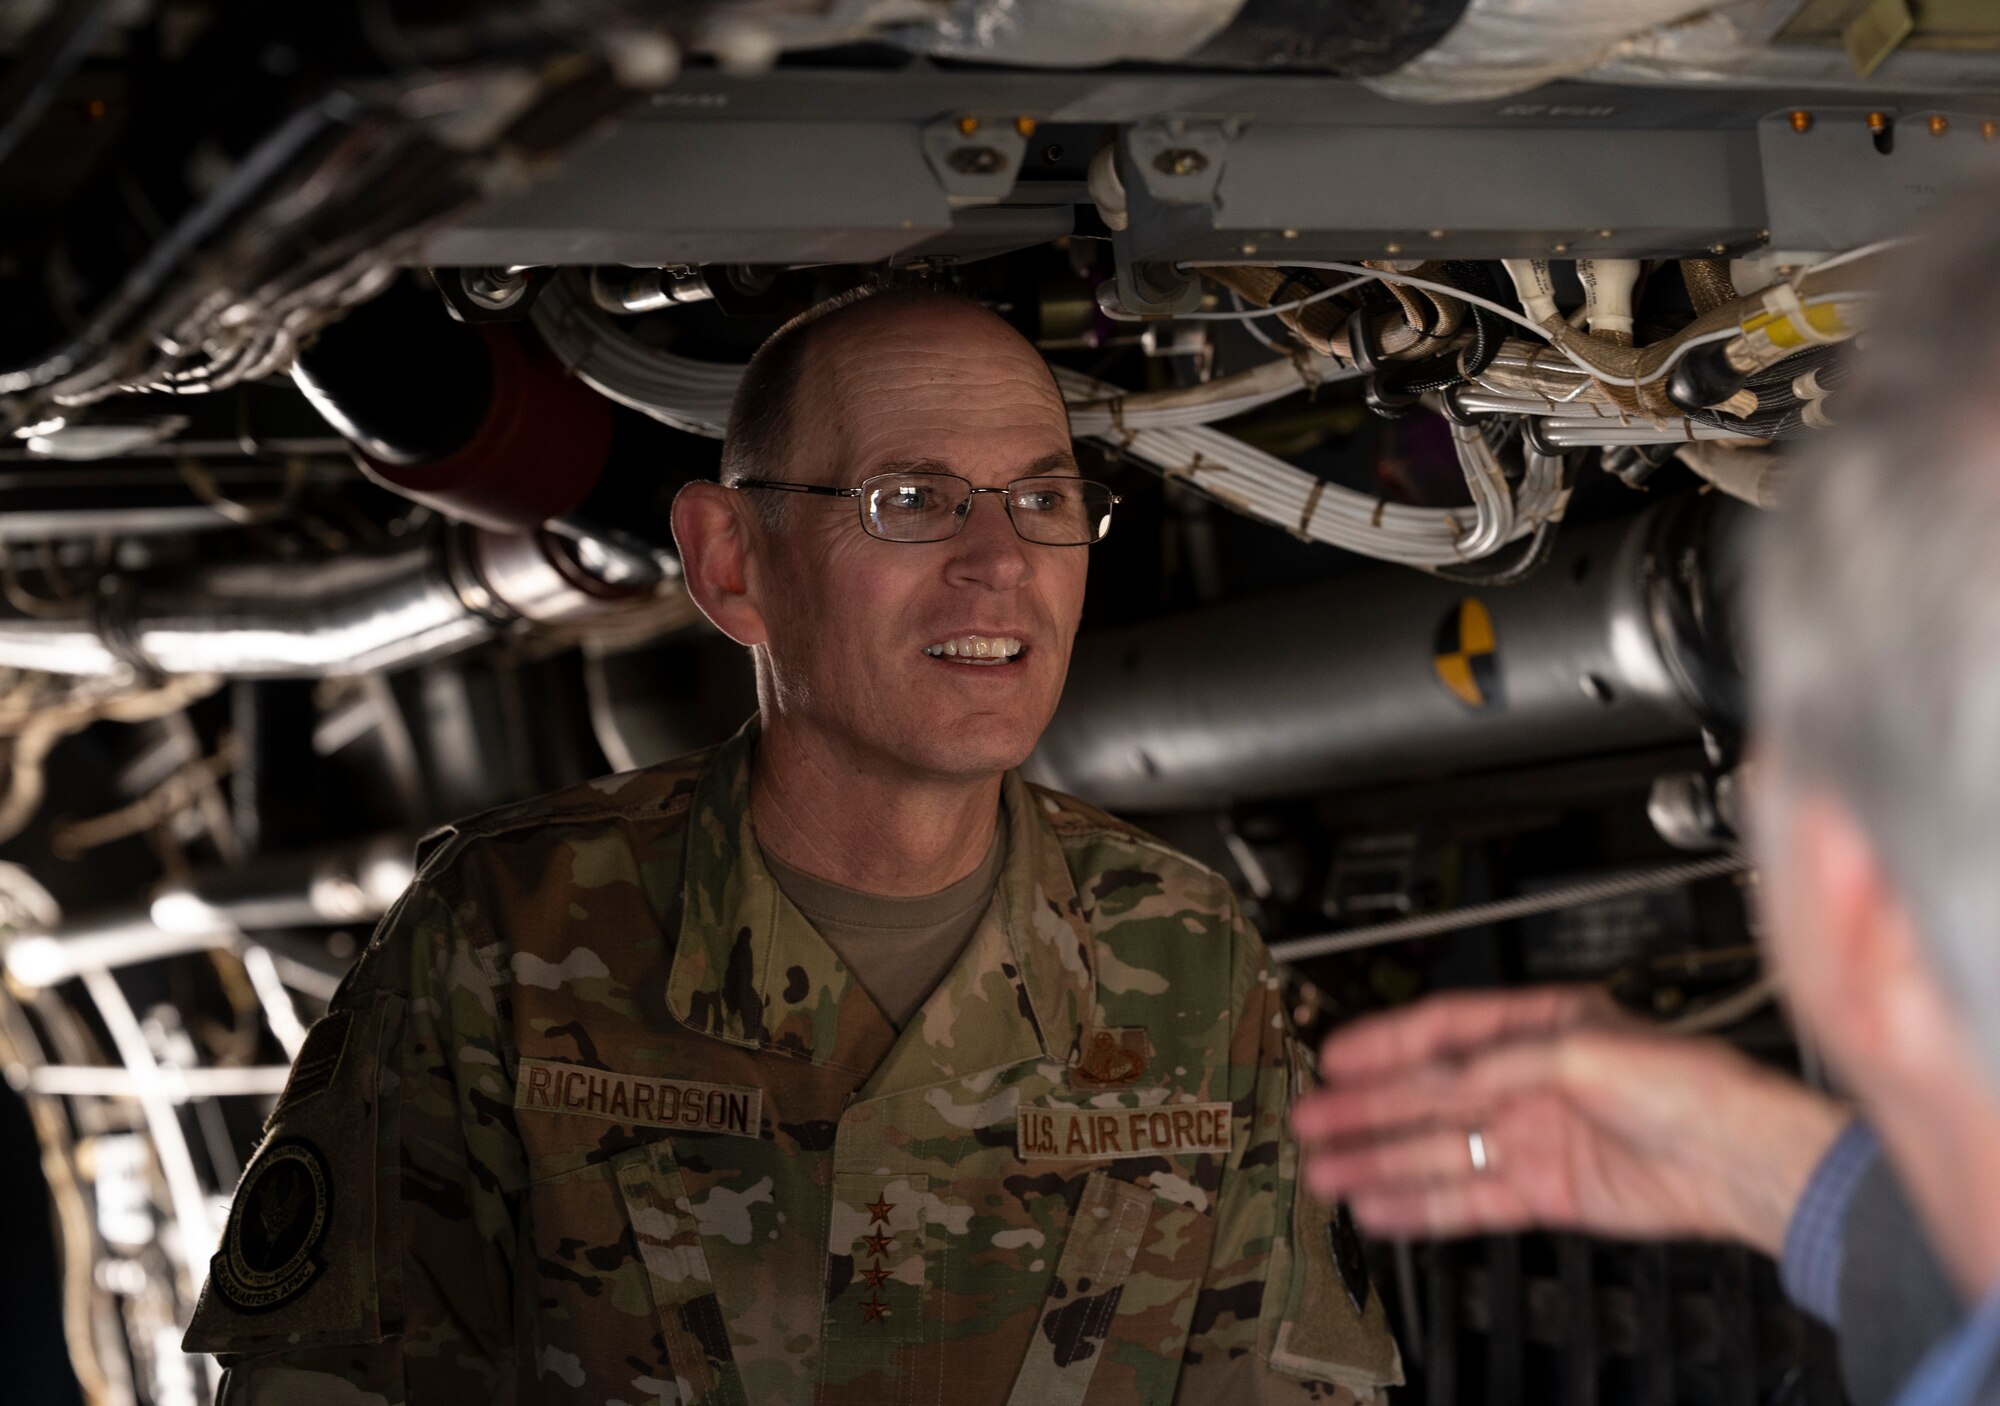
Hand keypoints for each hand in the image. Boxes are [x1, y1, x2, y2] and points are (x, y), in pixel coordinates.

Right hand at [1287, 984, 1851, 1254]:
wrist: (1744, 1162)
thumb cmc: (1688, 1086)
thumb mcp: (1576, 1054)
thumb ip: (1492, 1066)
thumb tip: (1425, 1078)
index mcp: (1541, 1024)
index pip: (1444, 1031)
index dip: (1386, 1045)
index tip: (1336, 1058)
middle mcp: (1531, 1077)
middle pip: (1429, 1094)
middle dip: (1367, 1108)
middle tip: (1311, 1120)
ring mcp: (1537, 1136)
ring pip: (1440, 1149)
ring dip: (1382, 1160)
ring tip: (1327, 1172)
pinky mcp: (1548, 1192)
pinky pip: (1470, 1197)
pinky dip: (1423, 1205)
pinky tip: (1382, 1206)